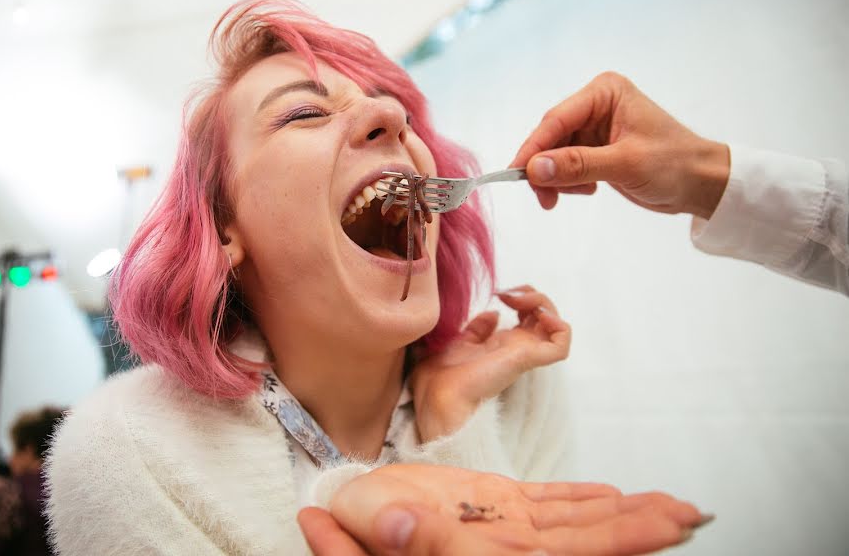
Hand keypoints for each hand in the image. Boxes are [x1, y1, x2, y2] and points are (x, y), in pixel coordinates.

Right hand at [298, 463, 712, 555]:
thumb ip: (399, 534)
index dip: (621, 543)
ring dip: (625, 512)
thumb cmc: (361, 525)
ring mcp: (506, 524)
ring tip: (671, 505)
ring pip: (577, 519)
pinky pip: (549, 501)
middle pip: (588, 540)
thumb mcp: (376, 528)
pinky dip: (583, 499)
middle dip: (642, 529)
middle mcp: (508, 547)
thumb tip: (406, 528)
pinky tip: (612, 495)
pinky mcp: (496, 503)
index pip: (568, 555)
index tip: (668, 530)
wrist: (352, 512)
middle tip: (693, 514)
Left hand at [411, 286, 569, 441]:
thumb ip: (478, 328)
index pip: (528, 316)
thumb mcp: (460, 341)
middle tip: (508, 294)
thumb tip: (493, 313)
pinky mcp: (527, 359)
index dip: (520, 296)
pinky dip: (559, 326)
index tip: (499, 292)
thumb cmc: (441, 374)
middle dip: (532, 295)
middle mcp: (517, 349)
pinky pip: (560, 346)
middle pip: (545, 316)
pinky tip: (539, 315)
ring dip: (544, 304)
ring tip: (519, 301)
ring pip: (557, 326)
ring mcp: (524, 354)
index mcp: (502, 344)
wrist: (437, 393)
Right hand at [510, 71, 730, 218]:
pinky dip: (569, 182)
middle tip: (544, 198)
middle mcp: (596, 105)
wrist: (701, 184)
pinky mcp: (596, 149)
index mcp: (604, 93)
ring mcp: (595, 128)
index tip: (518, 174)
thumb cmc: (673, 165)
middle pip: (551, 136)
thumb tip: (534, 169)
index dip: (534, 148)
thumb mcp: (624, 164)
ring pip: (555, 153)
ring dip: (557, 178)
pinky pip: (566, 165)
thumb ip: (577, 165)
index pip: (557, 119)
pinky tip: (589, 190)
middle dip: (545, 168)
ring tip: (578, 194)